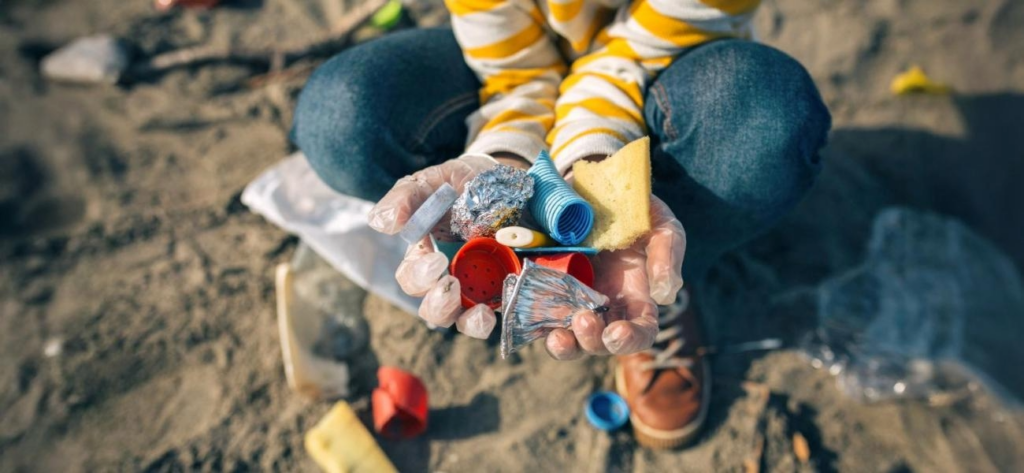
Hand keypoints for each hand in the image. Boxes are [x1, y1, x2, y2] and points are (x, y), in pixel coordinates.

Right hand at [367, 154, 510, 337]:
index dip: (418, 276)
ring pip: (465, 320)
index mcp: (425, 256)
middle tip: (450, 285)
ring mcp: (480, 286)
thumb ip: (406, 197)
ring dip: (468, 321)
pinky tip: (502, 308)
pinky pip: (502, 313)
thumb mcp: (435, 182)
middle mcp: (450, 278)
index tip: (435, 261)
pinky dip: (500, 316)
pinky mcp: (509, 288)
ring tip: (479, 313)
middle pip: (434, 309)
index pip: (411, 278)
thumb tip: (381, 222)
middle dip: (438, 304)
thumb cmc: (463, 182)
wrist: (512, 178)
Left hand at [544, 196, 685, 358]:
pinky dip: (535, 321)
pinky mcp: (547, 287)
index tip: (617, 332)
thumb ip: (667, 257)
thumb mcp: (661, 227)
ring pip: (568, 337)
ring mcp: (574, 299)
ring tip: (557, 336)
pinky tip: (532, 315)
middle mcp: (604, 306)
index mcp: (636, 298)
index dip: (630, 340)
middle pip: (599, 342)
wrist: (596, 186)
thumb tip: (664, 296)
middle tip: (583, 319)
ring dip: (563, 344)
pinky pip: (540, 314)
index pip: (640, 332)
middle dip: (591, 340)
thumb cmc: (636, 211)